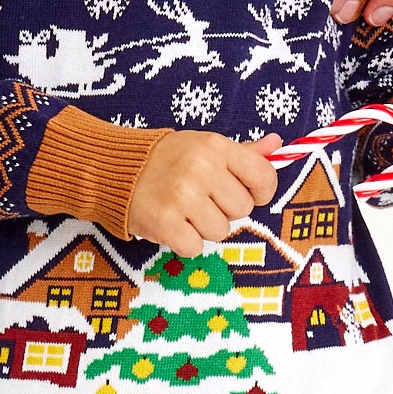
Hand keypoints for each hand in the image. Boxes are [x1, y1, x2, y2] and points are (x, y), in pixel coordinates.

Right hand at [127, 129, 280, 252]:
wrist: (116, 168)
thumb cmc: (168, 159)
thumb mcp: (204, 146)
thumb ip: (243, 152)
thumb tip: (277, 145)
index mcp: (215, 146)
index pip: (263, 176)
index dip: (260, 191)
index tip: (244, 192)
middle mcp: (201, 169)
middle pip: (242, 209)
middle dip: (224, 209)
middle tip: (200, 199)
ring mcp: (182, 196)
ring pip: (220, 231)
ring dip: (203, 227)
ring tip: (184, 210)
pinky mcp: (164, 222)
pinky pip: (195, 248)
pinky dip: (184, 242)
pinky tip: (172, 224)